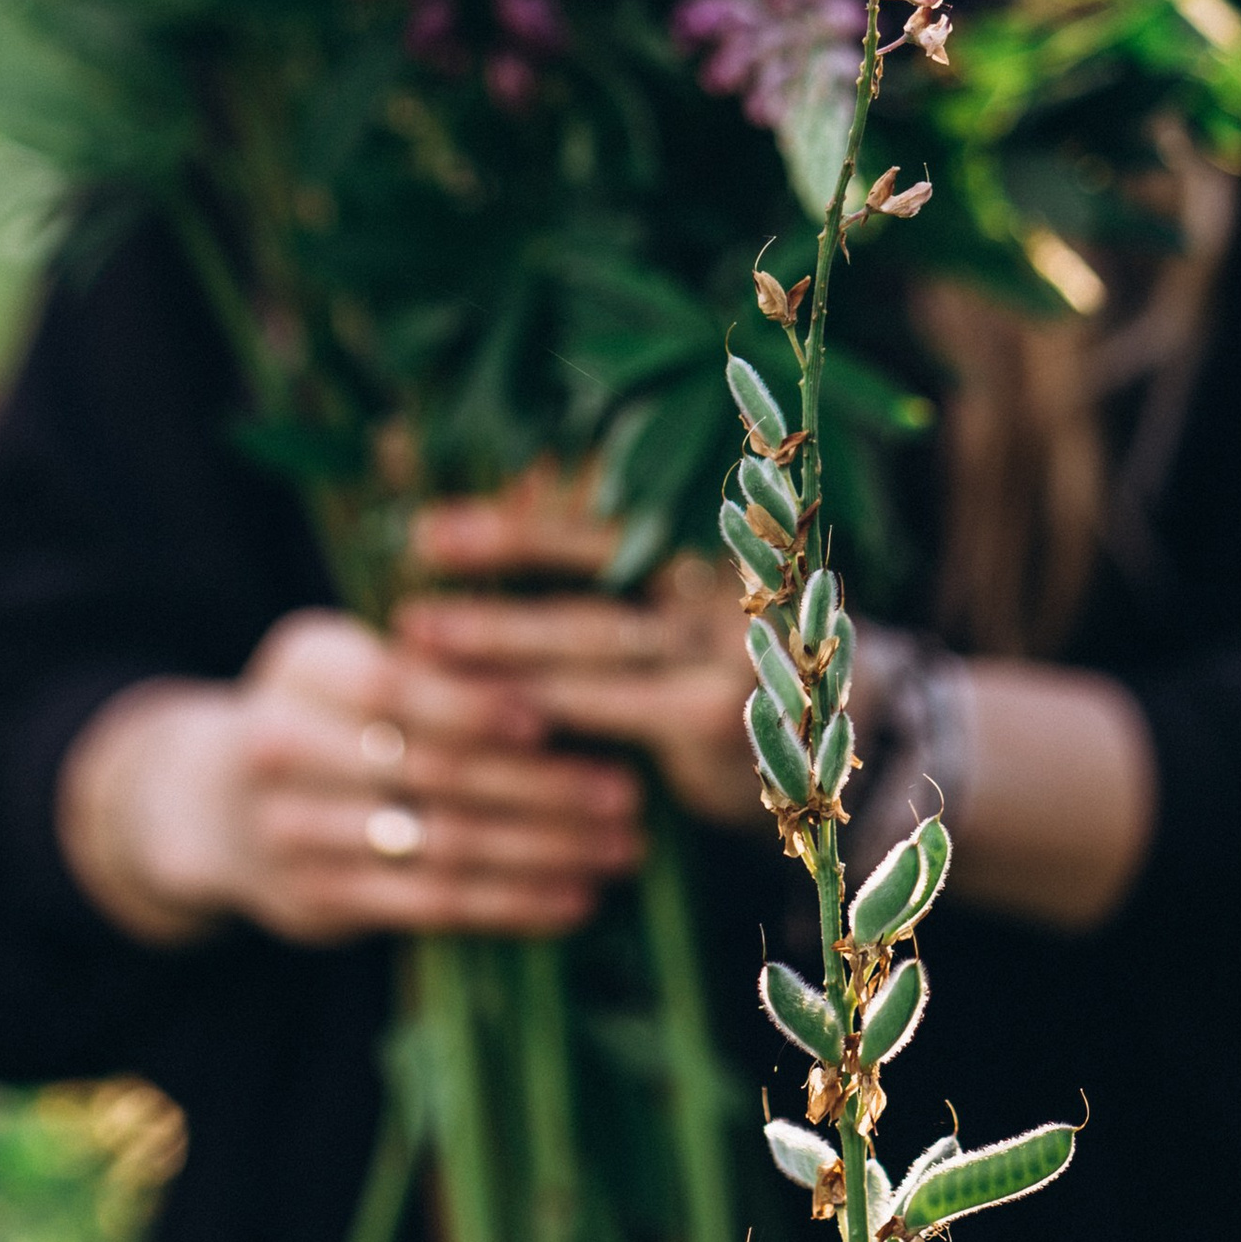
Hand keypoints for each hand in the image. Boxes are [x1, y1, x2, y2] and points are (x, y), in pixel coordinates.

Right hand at [56, 608, 646, 947]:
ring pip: (440, 842)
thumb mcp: (354, 657)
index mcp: (304, 665)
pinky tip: (575, 897)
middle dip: (542, 785)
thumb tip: (573, 652)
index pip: (391, 684)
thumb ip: (439, 653)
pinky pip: (430, 904)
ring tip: (621, 847)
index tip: (553, 716)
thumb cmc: (331, 711)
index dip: (472, 703)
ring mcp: (292, 831)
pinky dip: (511, 903)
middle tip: (627, 791)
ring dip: (544, 849)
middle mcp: (281, 746)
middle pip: (429, 769)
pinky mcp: (316, 900)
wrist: (215, 802)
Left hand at [397, 470, 762, 831]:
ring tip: (420, 632)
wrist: (821, 749)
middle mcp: (731, 572)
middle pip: (599, 553)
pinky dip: (535, 700)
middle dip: (504, 547)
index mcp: (721, 525)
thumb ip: (614, 552)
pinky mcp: (710, 714)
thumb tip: (511, 491)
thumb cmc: (721, 656)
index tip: (438, 514)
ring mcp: (726, 643)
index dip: (527, 501)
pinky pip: (602, 700)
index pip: (612, 500)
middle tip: (419, 543)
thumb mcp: (679, 593)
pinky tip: (474, 708)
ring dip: (497, 629)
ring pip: (589, 630)